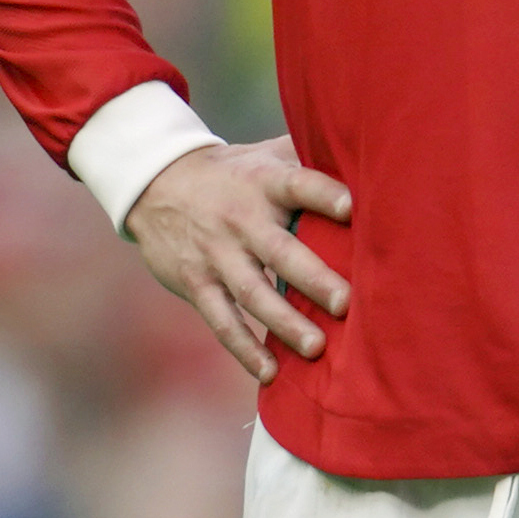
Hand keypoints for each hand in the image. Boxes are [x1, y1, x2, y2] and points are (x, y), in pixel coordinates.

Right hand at [127, 136, 351, 384]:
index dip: (324, 195)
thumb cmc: (233, 172)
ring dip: (283, 322)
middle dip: (312, 277)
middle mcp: (241, 219)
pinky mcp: (196, 283)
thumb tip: (362, 145)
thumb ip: (307, 152)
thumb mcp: (263, 154)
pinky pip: (221, 320)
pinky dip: (243, 348)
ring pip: (252, 292)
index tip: (352, 208)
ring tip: (317, 348)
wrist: (155, 185)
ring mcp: (216, 254)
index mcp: (264, 182)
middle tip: (346, 303)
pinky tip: (270, 372)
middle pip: (279, 250)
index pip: (297, 185)